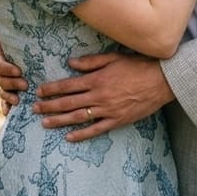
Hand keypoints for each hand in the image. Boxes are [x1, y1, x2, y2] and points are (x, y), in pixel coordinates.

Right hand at [0, 21, 25, 112]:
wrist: (41, 48)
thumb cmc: (28, 36)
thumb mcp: (17, 30)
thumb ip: (2, 27)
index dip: (5, 68)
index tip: (18, 71)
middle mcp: (1, 70)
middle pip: (0, 79)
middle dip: (11, 83)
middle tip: (25, 84)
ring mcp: (6, 82)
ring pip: (2, 91)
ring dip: (9, 96)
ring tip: (19, 100)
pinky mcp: (13, 91)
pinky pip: (5, 102)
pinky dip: (6, 108)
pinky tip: (9, 113)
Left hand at [33, 52, 173, 141]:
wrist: (161, 81)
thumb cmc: (138, 65)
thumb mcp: (113, 58)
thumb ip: (91, 61)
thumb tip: (71, 63)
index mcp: (97, 79)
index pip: (68, 85)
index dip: (52, 89)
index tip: (39, 91)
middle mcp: (99, 96)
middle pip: (69, 103)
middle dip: (50, 106)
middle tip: (34, 108)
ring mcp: (108, 110)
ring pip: (78, 117)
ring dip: (59, 121)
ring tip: (44, 123)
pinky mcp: (117, 120)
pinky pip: (96, 129)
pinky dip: (82, 134)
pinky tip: (69, 137)